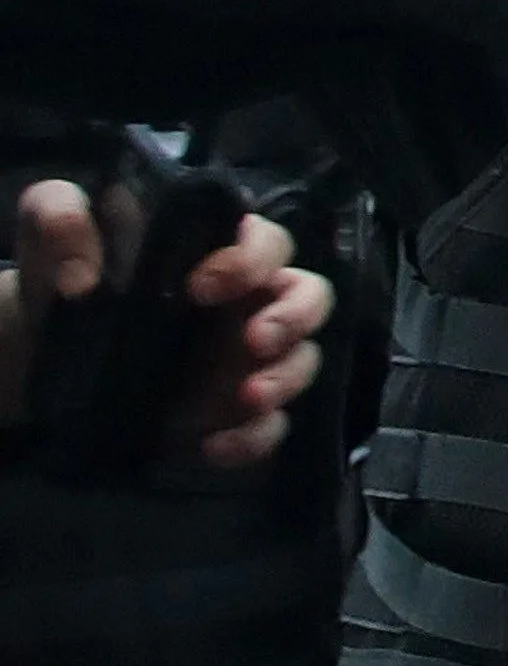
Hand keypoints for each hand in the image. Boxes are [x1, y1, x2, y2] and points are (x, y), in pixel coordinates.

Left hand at [0, 181, 333, 471]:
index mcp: (220, 249)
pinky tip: (214, 447)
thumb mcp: (48, 224)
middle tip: (256, 341)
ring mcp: (246, 357)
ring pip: (303, 359)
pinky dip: (254, 437)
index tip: (200, 286)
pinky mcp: (231, 408)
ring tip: (248, 397)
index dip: (249, 260)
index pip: (267, 241)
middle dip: (295, 318)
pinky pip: (270, 426)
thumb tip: (80, 275)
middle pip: (310, 295)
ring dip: (285, 378)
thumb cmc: (60, 270)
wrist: (39, 342)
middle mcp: (248, 299)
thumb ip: (60, 218)